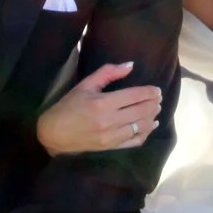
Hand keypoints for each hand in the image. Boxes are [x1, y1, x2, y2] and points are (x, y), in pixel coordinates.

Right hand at [36, 61, 162, 155]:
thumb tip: (130, 65)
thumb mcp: (85, 85)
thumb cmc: (69, 106)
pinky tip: (151, 125)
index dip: (149, 92)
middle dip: (154, 103)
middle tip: (158, 98)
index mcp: (103, 103)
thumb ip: (108, 72)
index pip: (135, 95)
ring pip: (141, 126)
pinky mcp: (111, 147)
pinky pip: (135, 141)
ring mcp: (112, 137)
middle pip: (141, 111)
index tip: (156, 90)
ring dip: (152, 117)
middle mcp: (109, 121)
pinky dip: (147, 133)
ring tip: (156, 109)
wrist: (54, 134)